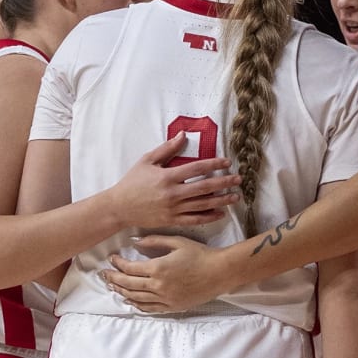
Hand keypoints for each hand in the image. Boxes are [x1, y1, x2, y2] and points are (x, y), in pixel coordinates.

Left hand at [101, 235, 231, 312]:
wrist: (219, 272)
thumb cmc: (200, 254)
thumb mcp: (177, 241)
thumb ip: (154, 241)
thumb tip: (134, 242)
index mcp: (158, 268)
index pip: (130, 268)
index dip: (118, 264)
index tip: (112, 259)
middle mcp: (158, 286)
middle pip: (128, 284)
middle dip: (113, 279)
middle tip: (104, 275)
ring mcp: (165, 298)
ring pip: (136, 298)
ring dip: (122, 292)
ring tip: (113, 287)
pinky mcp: (172, 307)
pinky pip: (149, 308)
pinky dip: (136, 305)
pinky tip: (130, 300)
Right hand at [105, 134, 240, 228]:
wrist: (119, 208)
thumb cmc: (132, 182)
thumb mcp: (147, 161)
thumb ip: (166, 149)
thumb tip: (183, 136)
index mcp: (167, 177)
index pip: (196, 168)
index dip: (214, 164)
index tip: (227, 162)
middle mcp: (173, 193)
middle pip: (204, 187)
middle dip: (224, 182)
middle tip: (238, 179)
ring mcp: (173, 209)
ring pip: (203, 205)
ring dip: (221, 200)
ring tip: (235, 196)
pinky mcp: (172, 221)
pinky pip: (194, 220)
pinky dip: (209, 217)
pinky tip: (221, 213)